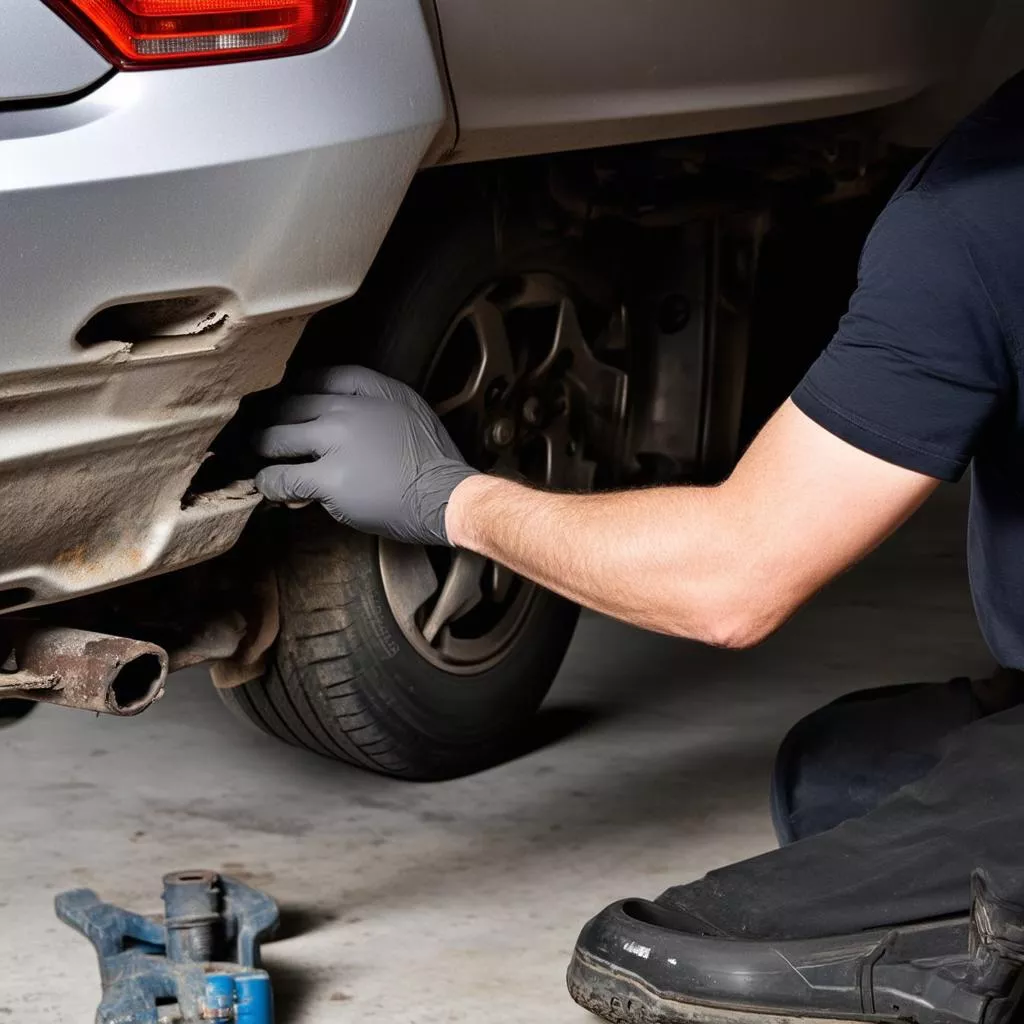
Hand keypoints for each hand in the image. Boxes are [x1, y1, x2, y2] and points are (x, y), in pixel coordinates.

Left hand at [254, 366, 478, 545]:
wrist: (449, 497)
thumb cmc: (435, 463)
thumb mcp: (412, 414)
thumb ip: (375, 409)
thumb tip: (339, 423)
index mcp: (375, 390)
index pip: (321, 376)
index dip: (296, 388)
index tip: (286, 399)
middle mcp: (352, 408)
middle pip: (291, 404)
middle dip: (271, 417)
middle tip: (260, 430)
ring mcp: (337, 442)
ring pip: (277, 437)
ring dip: (263, 448)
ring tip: (258, 456)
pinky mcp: (329, 478)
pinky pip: (282, 477)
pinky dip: (269, 483)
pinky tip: (268, 487)